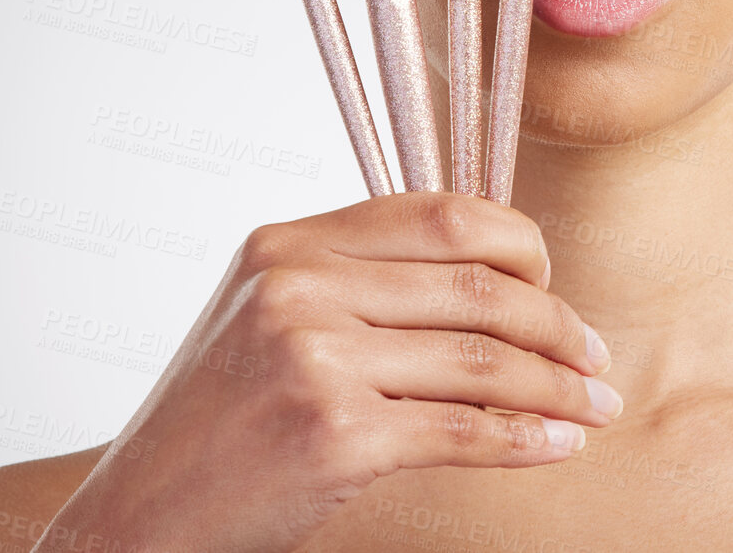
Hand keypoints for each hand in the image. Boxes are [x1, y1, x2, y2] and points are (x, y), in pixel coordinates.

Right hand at [32, 191, 618, 552]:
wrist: (137, 518)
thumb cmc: (216, 422)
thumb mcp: (269, 317)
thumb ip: (358, 279)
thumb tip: (492, 274)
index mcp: (288, 243)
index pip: (443, 214)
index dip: (521, 245)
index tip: (553, 284)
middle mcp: (298, 285)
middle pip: (479, 282)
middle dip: (557, 322)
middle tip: (594, 356)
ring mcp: (313, 357)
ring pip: (484, 357)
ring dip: (559, 385)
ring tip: (596, 406)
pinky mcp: (333, 434)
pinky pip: (464, 429)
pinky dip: (527, 438)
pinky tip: (559, 444)